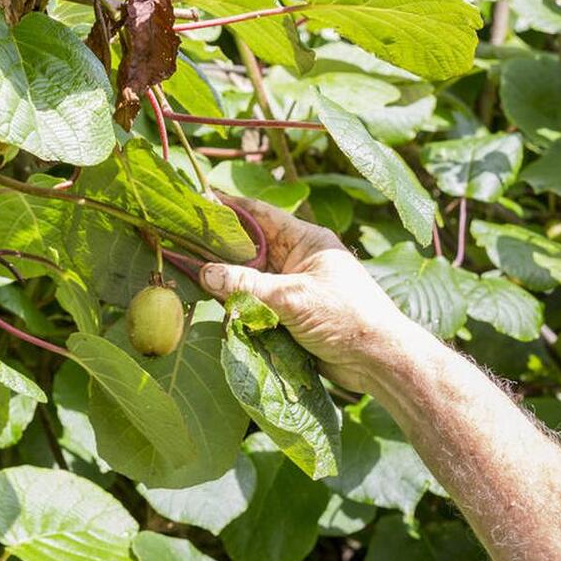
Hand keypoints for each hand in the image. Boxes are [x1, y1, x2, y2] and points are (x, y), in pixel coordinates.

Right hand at [200, 197, 420, 392]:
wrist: (378, 360)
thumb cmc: (347, 317)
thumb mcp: (293, 298)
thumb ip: (247, 286)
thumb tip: (204, 273)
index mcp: (306, 241)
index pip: (260, 214)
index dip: (229, 206)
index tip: (199, 199)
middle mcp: (297, 260)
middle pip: (249, 247)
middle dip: (219, 246)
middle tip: (182, 241)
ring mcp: (292, 287)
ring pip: (248, 278)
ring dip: (225, 280)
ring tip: (189, 271)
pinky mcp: (288, 314)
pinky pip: (254, 304)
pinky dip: (235, 304)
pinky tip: (212, 303)